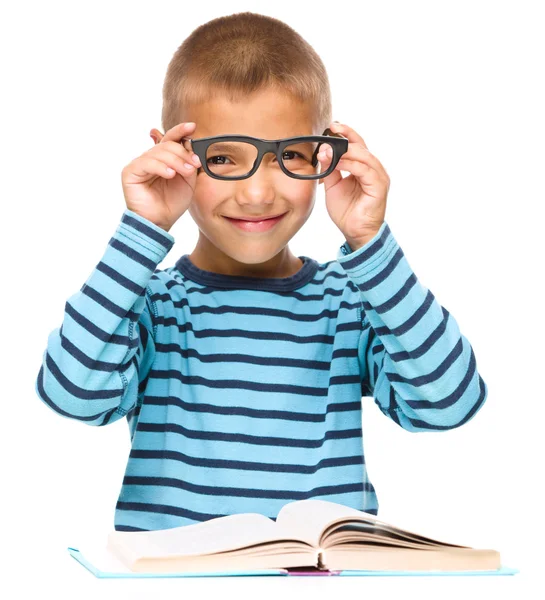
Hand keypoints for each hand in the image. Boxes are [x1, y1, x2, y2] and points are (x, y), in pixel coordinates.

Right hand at [121, 122, 201, 231]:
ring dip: (176, 161)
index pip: (170, 139)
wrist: (160, 222)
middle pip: (167, 145)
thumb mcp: (187, 181)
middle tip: (194, 165)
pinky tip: (170, 175)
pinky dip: (160, 167)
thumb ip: (188, 163)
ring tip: (185, 173)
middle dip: (183, 153)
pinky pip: (146, 163)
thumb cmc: (172, 203)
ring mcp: (139, 164)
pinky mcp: (130, 172)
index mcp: (163, 159)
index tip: (191, 127)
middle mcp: (150, 158)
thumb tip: (189, 144)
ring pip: (158, 153)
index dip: (180, 131)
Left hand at [317, 122, 389, 249]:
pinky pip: (364, 170)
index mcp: (364, 167)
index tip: (331, 125)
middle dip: (346, 136)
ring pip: (364, 155)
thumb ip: (330, 169)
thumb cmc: (347, 211)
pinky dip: (350, 164)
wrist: (355, 232)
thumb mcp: (333, 186)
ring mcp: (378, 176)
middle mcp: (373, 169)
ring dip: (345, 150)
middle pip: (361, 146)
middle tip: (331, 129)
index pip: (357, 145)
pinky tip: (337, 162)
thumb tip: (323, 151)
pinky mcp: (379, 186)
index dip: (346, 133)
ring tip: (329, 147)